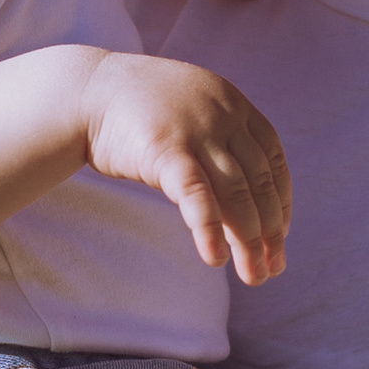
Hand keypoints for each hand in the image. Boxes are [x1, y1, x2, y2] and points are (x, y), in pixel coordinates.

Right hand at [81, 55, 292, 284]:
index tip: (279, 235)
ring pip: (236, 195)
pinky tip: (216, 260)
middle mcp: (223, 116)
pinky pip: (197, 196)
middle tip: (273, 268)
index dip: (281, 201)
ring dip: (248, 242)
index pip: (274, 160)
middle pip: (260, 183)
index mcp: (235, 104)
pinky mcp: (166, 150)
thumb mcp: (192, 117)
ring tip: (254, 276)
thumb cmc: (140, 111)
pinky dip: (209, 230)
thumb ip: (221, 146)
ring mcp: (195, 132)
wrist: (86, 92)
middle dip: (270, 231)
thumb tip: (247, 202)